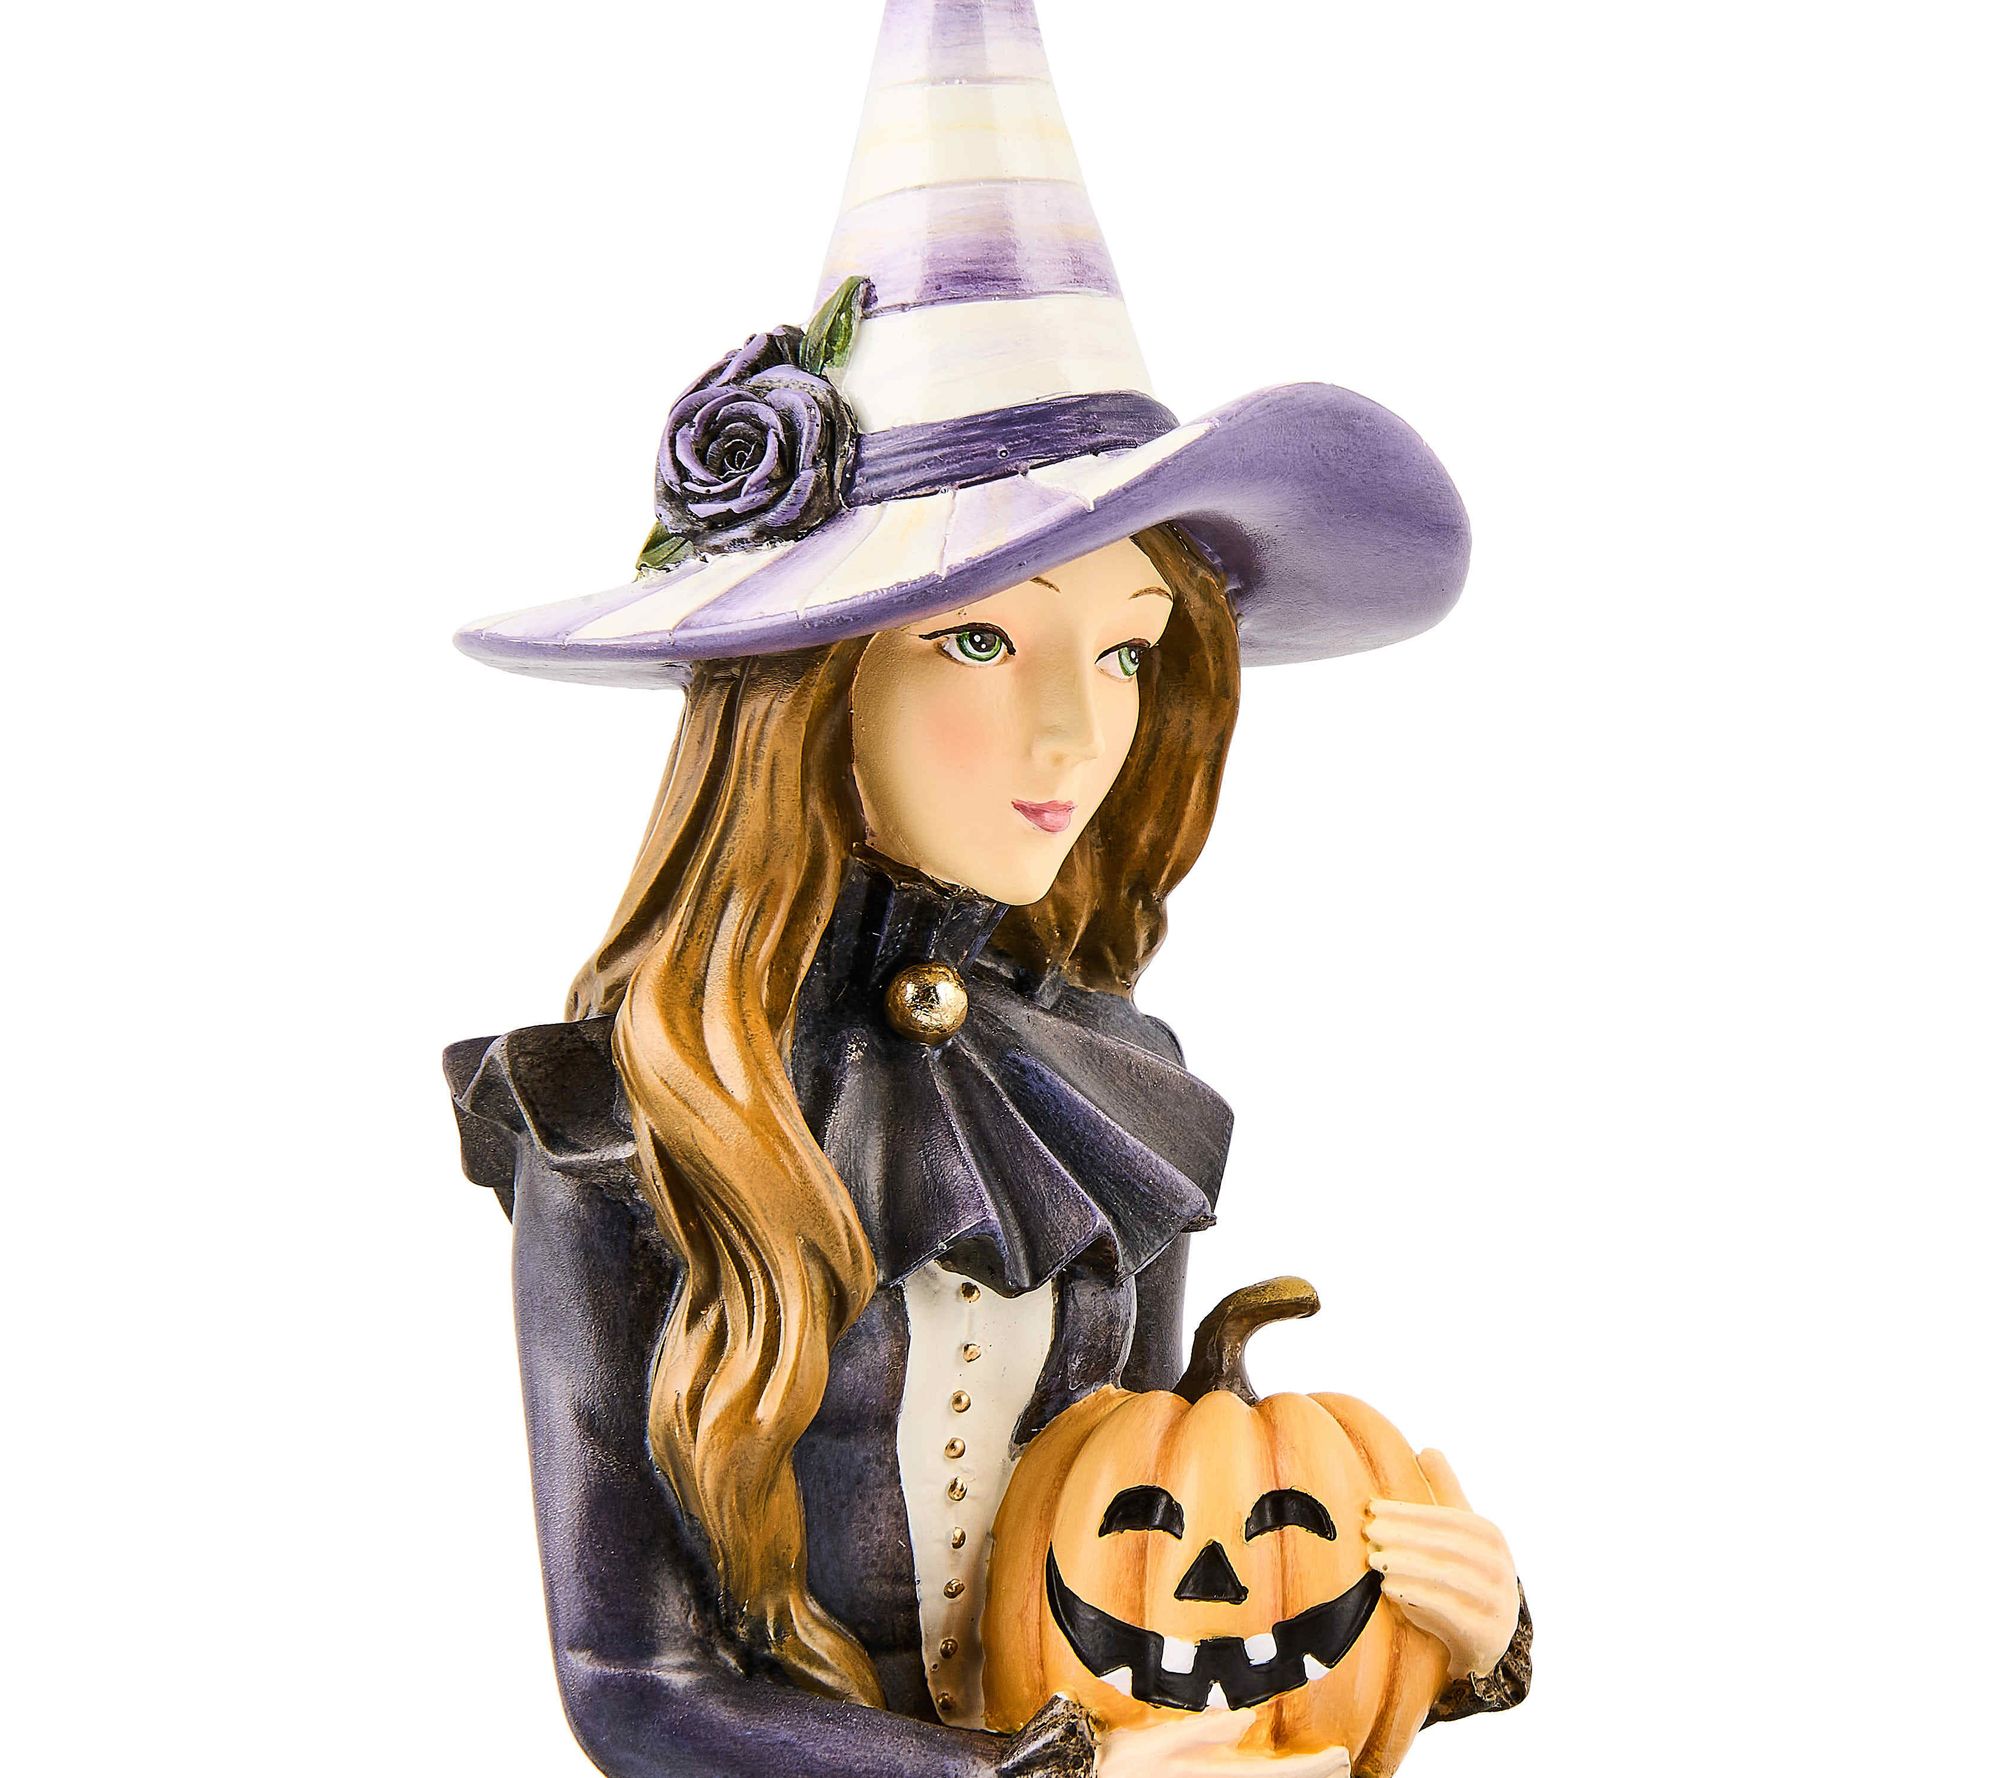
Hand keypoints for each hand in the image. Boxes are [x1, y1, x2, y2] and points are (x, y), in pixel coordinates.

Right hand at [1097, 1706, 1349, 1776]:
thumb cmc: (1121, 1765)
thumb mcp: (1157, 1741)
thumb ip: (1200, 1731)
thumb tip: (1244, 1718)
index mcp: (1215, 1775)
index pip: (1277, 1775)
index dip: (1313, 1768)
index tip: (1341, 1756)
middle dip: (1313, 1777)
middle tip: (1343, 1765)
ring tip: (1324, 1771)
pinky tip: (1271, 1773)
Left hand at [1364, 1448, 1519, 1681]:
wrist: (1488, 1639)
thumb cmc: (1463, 1574)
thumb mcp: (1459, 1533)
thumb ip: (1446, 1492)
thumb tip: (1427, 1449)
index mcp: (1488, 1535)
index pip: (1448, 1517)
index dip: (1409, 1511)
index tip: (1372, 1508)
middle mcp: (1499, 1565)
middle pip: (1449, 1545)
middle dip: (1406, 1535)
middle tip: (1369, 1531)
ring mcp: (1497, 1600)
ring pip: (1451, 1576)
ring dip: (1409, 1565)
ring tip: (1374, 1560)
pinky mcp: (1487, 1632)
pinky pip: (1452, 1611)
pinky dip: (1419, 1597)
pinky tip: (1389, 1588)